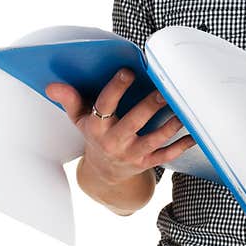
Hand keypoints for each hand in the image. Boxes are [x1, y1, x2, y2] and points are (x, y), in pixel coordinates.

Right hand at [45, 69, 194, 185]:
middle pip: (133, 122)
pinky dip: (181, 145)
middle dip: (149, 106)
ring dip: (170, 124)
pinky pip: (166, 155)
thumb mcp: (79, 119)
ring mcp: (132, 153)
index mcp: (97, 127)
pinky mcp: (147, 162)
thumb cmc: (95, 135)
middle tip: (163, 90)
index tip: (128, 71)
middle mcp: (114, 141)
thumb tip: (52, 84)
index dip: (116, 89)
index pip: (105, 105)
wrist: (104, 173)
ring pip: (154, 138)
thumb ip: (69, 100)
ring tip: (182, 108)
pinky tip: (193, 134)